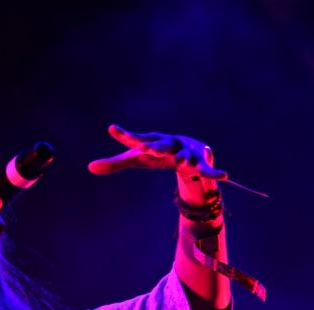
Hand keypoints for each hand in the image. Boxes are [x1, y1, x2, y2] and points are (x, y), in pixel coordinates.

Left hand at [88, 124, 226, 181]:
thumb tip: (89, 167)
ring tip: (181, 163)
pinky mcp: (200, 160)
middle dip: (155, 146)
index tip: (112, 129)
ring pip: (184, 155)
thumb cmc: (156, 153)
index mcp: (151, 141)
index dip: (125, 135)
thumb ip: (114, 163)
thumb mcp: (137, 159)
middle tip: (146, 148)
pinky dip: (214, 172)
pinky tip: (224, 175)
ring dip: (183, 158)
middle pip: (161, 144)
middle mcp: (168, 142)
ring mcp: (185, 150)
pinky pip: (207, 168)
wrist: (187, 147)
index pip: (135, 139)